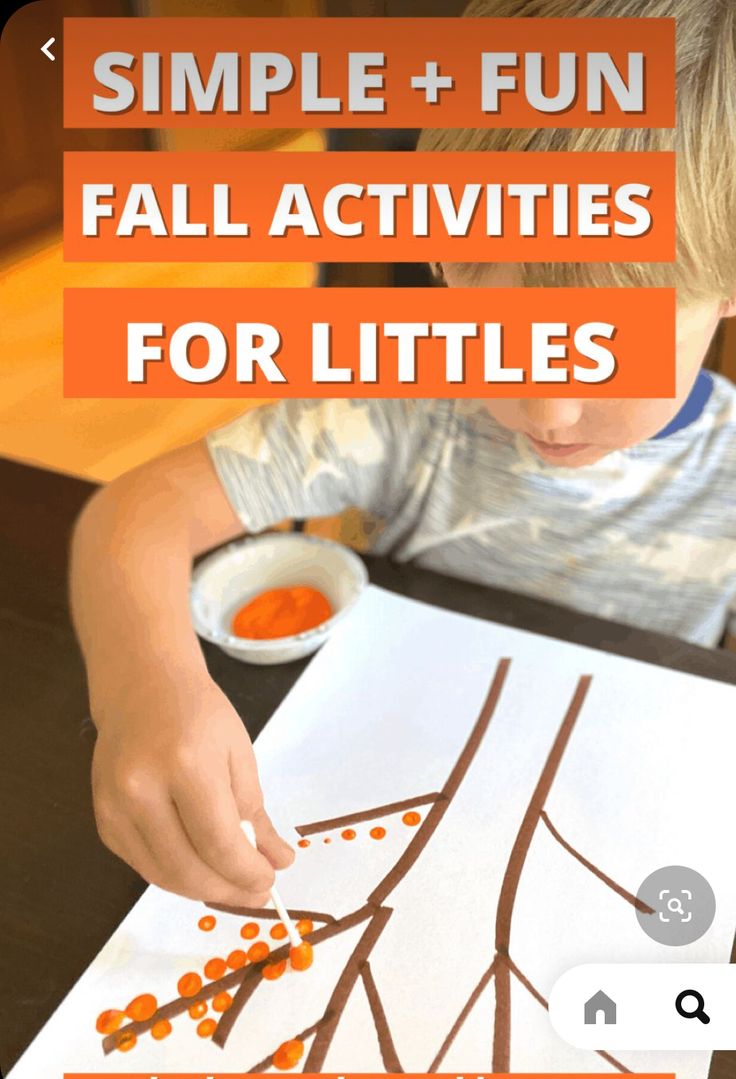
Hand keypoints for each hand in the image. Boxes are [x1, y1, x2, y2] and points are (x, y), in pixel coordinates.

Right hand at [90, 674, 293, 905]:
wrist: (142, 687)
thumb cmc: (199, 714)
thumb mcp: (239, 754)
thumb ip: (256, 813)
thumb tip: (278, 862)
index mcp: (185, 765)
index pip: (218, 843)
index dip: (247, 873)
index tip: (270, 880)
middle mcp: (141, 789)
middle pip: (187, 869)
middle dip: (229, 890)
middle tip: (257, 892)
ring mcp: (114, 807)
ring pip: (162, 876)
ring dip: (203, 890)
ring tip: (233, 885)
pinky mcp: (102, 820)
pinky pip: (143, 865)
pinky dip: (175, 874)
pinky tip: (200, 867)